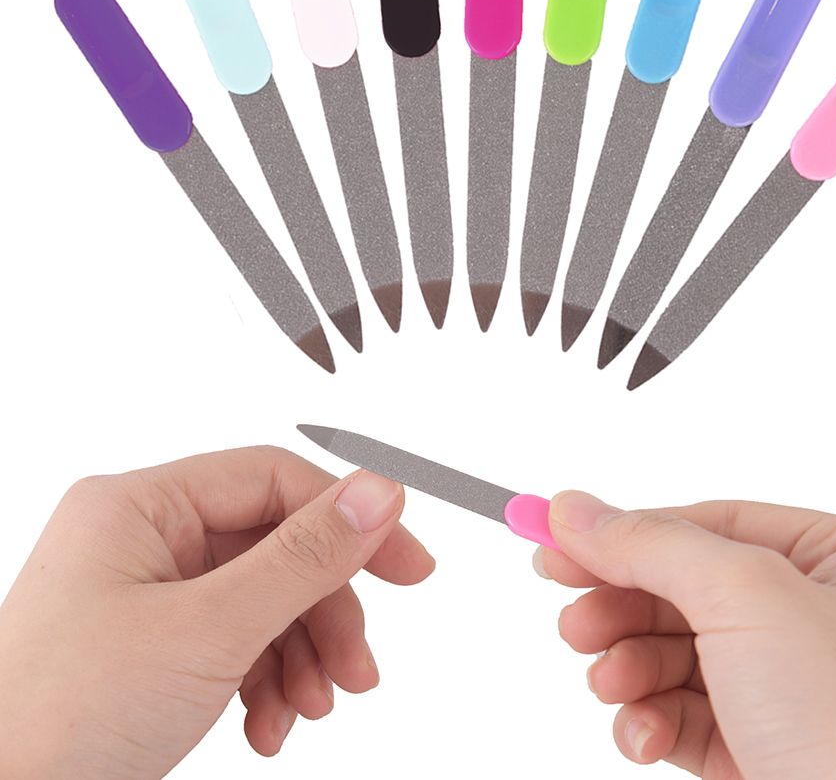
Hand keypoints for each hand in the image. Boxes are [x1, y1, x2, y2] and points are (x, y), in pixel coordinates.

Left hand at [0, 445, 432, 779]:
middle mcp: (143, 541)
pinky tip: (268, 726)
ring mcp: (146, 596)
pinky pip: (235, 643)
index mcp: (139, 507)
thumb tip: (378, 494)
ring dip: (300, 656)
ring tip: (312, 708)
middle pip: (275, 548)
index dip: (349, 519)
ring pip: (262, 601)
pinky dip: (266, 683)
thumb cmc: (56, 725)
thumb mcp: (208, 630)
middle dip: (324, 612)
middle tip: (359, 665)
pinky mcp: (151, 648)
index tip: (408, 563)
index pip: (273, 481)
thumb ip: (303, 557)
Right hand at [536, 492, 835, 779]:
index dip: (633, 531)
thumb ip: (649, 543)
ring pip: (680, 655)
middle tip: (571, 618)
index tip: (557, 536)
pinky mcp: (769, 753)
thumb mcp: (744, 597)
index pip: (718, 523)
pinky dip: (650, 720)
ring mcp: (801, 692)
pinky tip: (637, 733)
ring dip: (629, 665)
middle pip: (690, 589)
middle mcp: (832, 620)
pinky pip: (687, 716)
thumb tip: (570, 508)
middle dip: (623, 606)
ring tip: (605, 682)